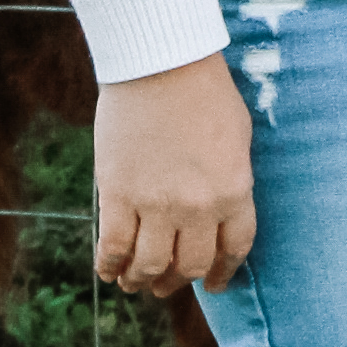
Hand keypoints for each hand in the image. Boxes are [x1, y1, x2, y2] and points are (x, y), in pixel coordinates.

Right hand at [91, 57, 256, 296]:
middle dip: (179, 280)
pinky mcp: (118, 195)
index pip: (234, 249)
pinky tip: (108, 271)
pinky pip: (113, 248)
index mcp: (234, 191)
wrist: (159, 61)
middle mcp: (198, 207)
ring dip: (142, 281)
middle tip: (166, 284)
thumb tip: (222, 212)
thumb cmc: (203, 90)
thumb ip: (232, 180)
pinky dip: (109, 266)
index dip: (224, 273)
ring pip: (150, 265)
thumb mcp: (238, 136)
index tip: (216, 284)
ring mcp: (156, 204)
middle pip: (191, 265)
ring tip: (135, 283)